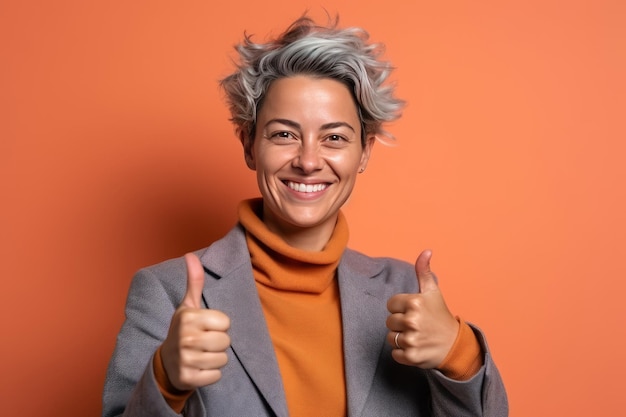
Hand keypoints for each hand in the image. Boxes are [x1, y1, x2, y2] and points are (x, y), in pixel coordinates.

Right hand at [160, 253, 230, 390]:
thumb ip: (194, 281)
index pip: (226, 322)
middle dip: (219, 343)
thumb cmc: (184, 330)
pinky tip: (199, 368)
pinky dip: (211, 374)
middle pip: (226, 341)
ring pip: (223, 359)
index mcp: (188, 317)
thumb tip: (190, 255)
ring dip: (215, 359)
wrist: (166, 362)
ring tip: (201, 355)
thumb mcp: (187, 306)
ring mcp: (185, 359)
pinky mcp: (188, 378)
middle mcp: (185, 337)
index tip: (205, 328)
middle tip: (203, 343)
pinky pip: (217, 376)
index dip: (219, 326)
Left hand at [386, 250, 458, 368]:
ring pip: (390, 337)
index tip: (413, 312)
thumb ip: (424, 271)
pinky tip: (416, 348)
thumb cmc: (440, 316)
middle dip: (400, 324)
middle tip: (416, 325)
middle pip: (389, 321)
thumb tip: (426, 251)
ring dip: (401, 339)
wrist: (454, 345)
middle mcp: (412, 320)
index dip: (400, 308)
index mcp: (414, 302)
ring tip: (416, 336)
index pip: (390, 305)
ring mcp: (411, 339)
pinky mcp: (411, 356)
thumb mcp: (433, 292)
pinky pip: (394, 354)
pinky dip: (402, 354)